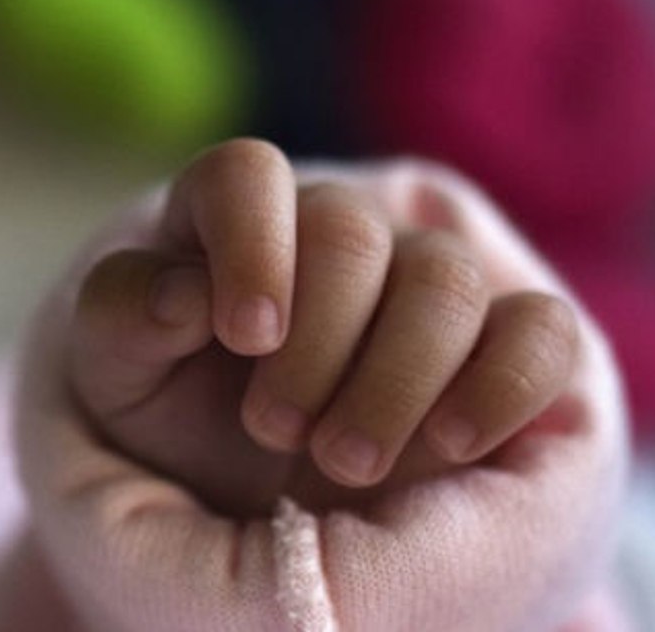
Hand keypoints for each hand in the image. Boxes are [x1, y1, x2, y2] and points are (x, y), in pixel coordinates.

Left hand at [68, 139, 578, 514]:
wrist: (230, 479)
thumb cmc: (165, 407)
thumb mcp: (116, 370)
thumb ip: (123, 315)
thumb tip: (182, 294)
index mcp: (230, 216)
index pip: (246, 174)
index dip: (253, 245)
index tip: (246, 336)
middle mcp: (330, 231)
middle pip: (348, 230)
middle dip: (317, 339)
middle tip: (274, 431)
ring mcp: (418, 280)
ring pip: (444, 280)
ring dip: (394, 380)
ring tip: (340, 464)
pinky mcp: (494, 341)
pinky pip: (538, 333)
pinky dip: (501, 388)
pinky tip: (447, 446)